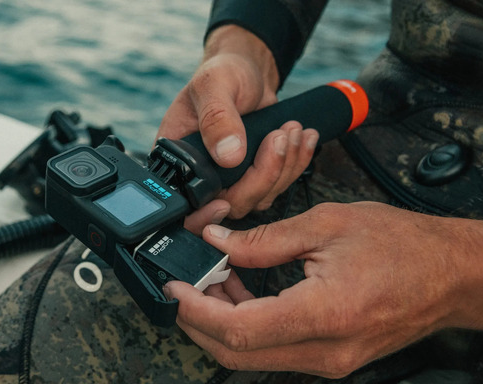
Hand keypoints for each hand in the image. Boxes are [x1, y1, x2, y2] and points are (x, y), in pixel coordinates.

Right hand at [156, 25, 318, 218]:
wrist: (247, 70)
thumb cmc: (223, 72)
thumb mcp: (214, 85)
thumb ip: (217, 118)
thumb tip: (228, 155)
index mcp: (179, 158)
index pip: (188, 202)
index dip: (205, 213)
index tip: (225, 203)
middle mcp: (203, 175)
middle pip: (232, 204)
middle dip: (263, 176)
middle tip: (279, 137)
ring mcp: (232, 180)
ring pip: (259, 198)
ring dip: (284, 167)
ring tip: (293, 129)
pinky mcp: (257, 176)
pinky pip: (278, 185)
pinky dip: (296, 163)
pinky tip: (304, 138)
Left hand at [164, 202, 482, 376]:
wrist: (456, 275)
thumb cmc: (407, 246)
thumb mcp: (329, 224)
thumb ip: (265, 238)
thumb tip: (218, 242)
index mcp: (325, 313)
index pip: (238, 329)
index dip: (196, 310)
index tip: (175, 287)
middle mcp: (326, 349)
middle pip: (237, 354)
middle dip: (198, 323)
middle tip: (184, 286)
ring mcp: (330, 361)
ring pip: (254, 357)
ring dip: (222, 325)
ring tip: (212, 282)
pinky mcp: (333, 358)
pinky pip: (277, 351)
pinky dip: (250, 328)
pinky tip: (244, 293)